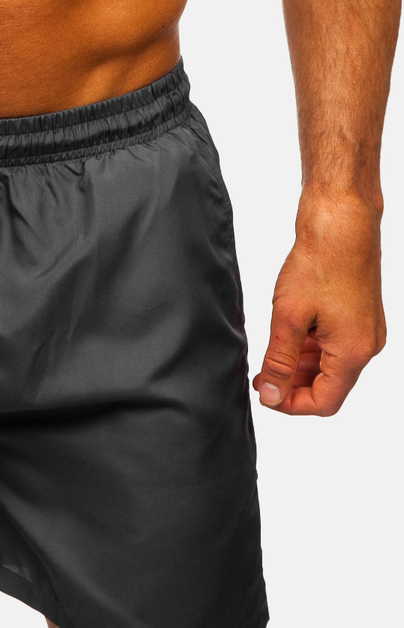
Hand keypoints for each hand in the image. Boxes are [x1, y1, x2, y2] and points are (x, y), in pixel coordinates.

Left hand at [253, 190, 385, 415]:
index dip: (291, 404)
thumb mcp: (288, 318)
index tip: (265, 394)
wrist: (341, 224)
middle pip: (329, 385)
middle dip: (293, 385)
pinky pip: (334, 344)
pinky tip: (287, 336)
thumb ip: (279, 361)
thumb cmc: (320, 264)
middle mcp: (366, 345)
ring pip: (330, 364)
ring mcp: (365, 330)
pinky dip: (310, 347)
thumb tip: (271, 395)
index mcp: (353, 352)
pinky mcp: (359, 315)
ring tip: (269, 356)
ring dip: (300, 366)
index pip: (325, 402)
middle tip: (261, 376)